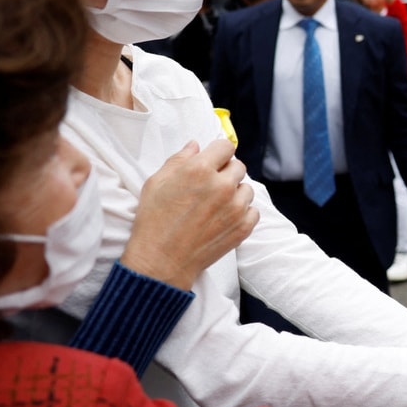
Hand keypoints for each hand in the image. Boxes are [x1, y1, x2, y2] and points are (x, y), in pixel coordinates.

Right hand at [121, 139, 258, 289]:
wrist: (161, 260)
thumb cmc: (153, 221)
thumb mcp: (156, 183)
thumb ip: (178, 159)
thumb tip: (195, 146)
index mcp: (199, 170)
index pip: (226, 146)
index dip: (218, 153)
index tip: (213, 161)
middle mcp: (222, 186)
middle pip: (238, 166)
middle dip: (225, 172)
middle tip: (210, 186)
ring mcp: (235, 208)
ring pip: (247, 188)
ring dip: (235, 193)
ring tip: (214, 205)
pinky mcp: (243, 227)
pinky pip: (253, 210)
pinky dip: (242, 213)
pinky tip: (223, 218)